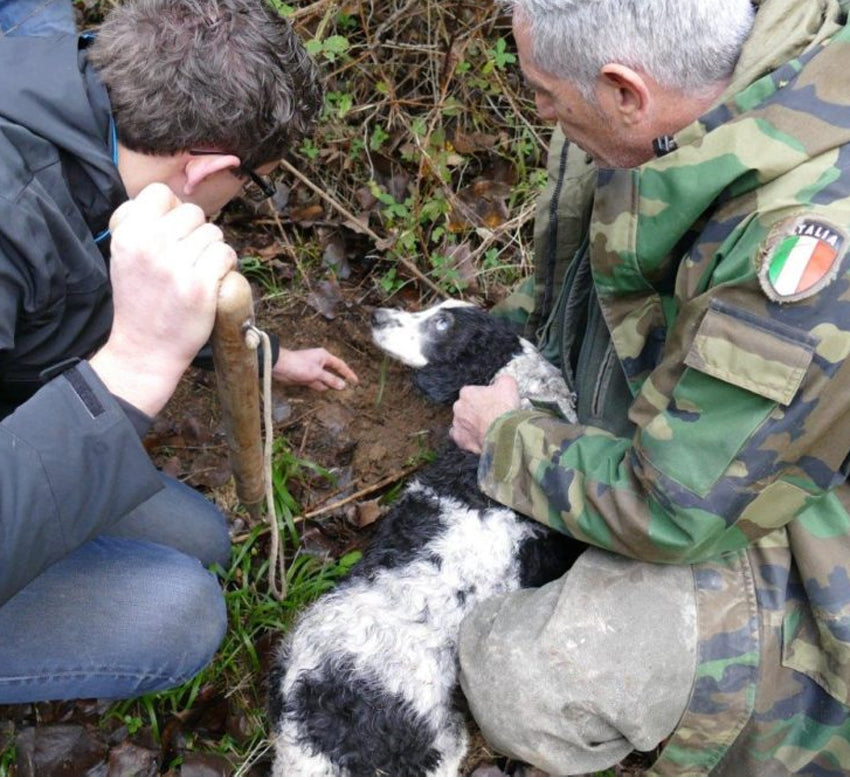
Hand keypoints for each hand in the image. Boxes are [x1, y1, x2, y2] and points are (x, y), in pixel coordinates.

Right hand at [90, 183, 236, 415]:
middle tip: (188, 259)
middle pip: (194, 213)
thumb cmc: (139, 299)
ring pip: (214, 233)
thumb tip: (173, 201)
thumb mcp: (123, 255)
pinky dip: (226, 266)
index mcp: (128, 234)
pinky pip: (226, 254)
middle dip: (197, 233)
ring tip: (198, 271)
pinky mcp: (199, 286)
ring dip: (213, 250)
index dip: (173, 210)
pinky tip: (212, 281)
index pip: (160, 193)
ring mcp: (176, 266)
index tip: (173, 232)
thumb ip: (142, 225)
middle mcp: (150, 245)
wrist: (144, 348)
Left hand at [272, 347, 358, 390]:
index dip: (348, 373)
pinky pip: (318, 384)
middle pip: (333, 372)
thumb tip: (343, 386)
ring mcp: (313, 371)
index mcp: (324, 357)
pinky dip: (322, 388)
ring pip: (326, 379)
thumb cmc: (299, 365)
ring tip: (341, 395)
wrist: (280, 367)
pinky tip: (328, 394)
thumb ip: (330, 379)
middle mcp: (320, 363)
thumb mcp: (317, 373)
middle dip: (340, 380)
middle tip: (350, 389)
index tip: (356, 381)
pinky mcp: (307, 378)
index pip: (340, 365)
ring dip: (331, 386)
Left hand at [450, 373, 520, 453]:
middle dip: (476, 411)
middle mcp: (458, 407)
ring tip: (486, 428)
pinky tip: (478, 437)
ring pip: (463, 422)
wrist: (503, 433)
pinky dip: (468, 438)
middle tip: (491, 416)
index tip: (493, 403)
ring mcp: (458, 424)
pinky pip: (461, 437)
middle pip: (466, 407)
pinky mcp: (460, 439)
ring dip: (472, 425)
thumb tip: (500, 381)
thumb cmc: (504, 408)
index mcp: (466, 392)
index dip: (484, 398)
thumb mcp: (508, 384)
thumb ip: (501, 379)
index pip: (472, 392)